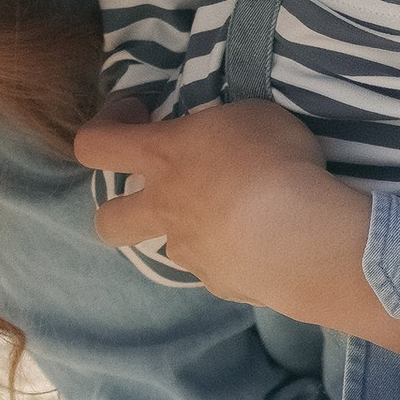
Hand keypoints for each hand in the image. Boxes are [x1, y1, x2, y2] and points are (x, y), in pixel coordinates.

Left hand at [76, 94, 354, 306]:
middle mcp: (165, 208)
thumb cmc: (276, 159)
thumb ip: (222, 129)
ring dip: (193, 233)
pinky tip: (268, 245)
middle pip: (108, 221)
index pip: (96, 144)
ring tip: (237, 221)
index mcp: (164, 156)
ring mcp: (189, 252)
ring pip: (171, 248)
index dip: (103, 128)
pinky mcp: (220, 283)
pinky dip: (236, 256)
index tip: (134, 117)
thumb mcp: (251, 116)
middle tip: (156, 195)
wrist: (303, 236)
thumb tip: (217, 148)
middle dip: (117, 211)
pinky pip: (218, 268)